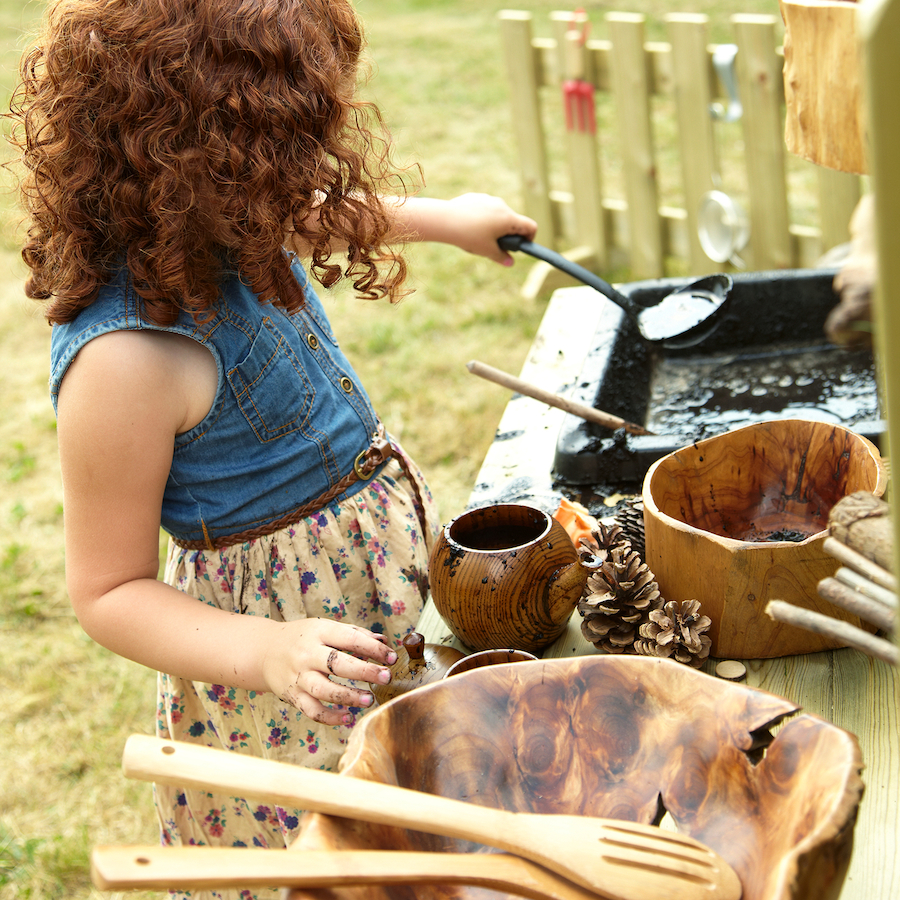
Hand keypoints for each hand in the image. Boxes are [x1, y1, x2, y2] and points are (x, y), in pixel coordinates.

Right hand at [261, 619, 396, 725]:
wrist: (265, 651)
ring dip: (348, 696)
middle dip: (365, 671)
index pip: (350, 638)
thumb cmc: (304, 638)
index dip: (373, 648)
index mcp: (319, 632)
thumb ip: (355, 634)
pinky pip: (311, 710)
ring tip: (369, 699)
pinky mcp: (293, 695)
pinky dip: (330, 717)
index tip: (392, 657)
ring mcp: (299, 676)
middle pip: (337, 664)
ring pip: (324, 690)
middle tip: (386, 677)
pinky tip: (348, 717)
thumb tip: (384, 641)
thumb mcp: (326, 628)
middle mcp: (307, 654)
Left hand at [442, 193, 537, 265]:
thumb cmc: (469, 236)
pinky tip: (469, 226)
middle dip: (508, 233)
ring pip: (498, 213)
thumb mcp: (486, 251)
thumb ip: (501, 257)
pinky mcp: (476, 197)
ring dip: (494, 225)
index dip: (530, 238)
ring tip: (478, 236)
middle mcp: (502, 205)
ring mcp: (488, 199)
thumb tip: (510, 263)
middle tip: (495, 245)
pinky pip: (484, 208)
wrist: (445, 220)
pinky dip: (481, 217)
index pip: (530, 226)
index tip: (521, 246)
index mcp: (509, 219)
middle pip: (513, 220)